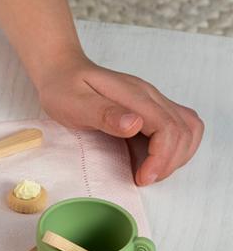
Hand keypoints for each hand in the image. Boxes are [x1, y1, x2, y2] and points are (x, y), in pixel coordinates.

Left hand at [36, 58, 203, 185]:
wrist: (61, 72)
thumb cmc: (63, 89)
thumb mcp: (74, 103)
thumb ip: (104, 114)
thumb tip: (135, 125)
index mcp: (134, 95)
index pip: (167, 127)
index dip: (161, 157)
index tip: (143, 178)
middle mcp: (150, 96)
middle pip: (185, 130)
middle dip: (170, 162)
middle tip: (144, 179)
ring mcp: (152, 101)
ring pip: (188, 129)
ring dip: (177, 156)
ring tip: (151, 173)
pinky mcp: (149, 109)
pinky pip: (177, 128)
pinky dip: (172, 149)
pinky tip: (150, 161)